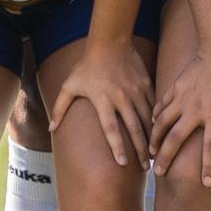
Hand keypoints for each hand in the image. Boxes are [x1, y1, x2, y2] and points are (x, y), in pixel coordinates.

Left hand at [43, 36, 154, 174]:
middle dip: (140, 150)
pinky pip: (153, 107)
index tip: (123, 164)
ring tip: (153, 155)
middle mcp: (122, 98)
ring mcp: (136, 92)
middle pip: (134, 129)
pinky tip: (159, 133)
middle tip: (145, 167)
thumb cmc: (87, 66)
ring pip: (147, 120)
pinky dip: (157, 121)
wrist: (111, 42)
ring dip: (151, 138)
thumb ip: (60, 108)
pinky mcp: (146, 86)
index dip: (117, 147)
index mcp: (103, 100)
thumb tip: (51, 129)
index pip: (111, 129)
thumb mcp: (69, 86)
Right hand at [150, 37, 210, 184]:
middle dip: (166, 158)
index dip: (210, 166)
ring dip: (155, 140)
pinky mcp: (174, 88)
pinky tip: (152, 129)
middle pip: (176, 138)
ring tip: (151, 154)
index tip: (206, 184)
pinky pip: (160, 107)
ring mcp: (183, 98)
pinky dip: (155, 119)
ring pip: (162, 123)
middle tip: (158, 173)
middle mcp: (196, 108)